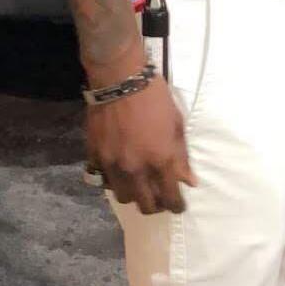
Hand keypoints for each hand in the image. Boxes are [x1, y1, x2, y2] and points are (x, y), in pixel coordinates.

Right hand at [86, 75, 197, 214]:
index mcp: (160, 160)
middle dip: (156, 206)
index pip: (170, 198)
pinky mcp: (96, 156)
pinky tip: (122, 172)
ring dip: (134, 195)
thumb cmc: (155, 99)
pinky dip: (115, 181)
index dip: (176, 206)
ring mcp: (113, 164)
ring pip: (123, 196)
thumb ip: (181, 157)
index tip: (178, 206)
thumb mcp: (176, 125)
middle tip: (159, 198)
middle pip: (145, 205)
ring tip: (139, 185)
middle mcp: (136, 169)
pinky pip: (105, 180)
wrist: (120, 79)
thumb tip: (188, 181)